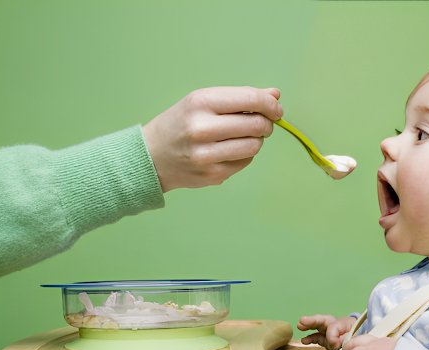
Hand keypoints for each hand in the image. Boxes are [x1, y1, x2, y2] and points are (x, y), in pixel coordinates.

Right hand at [142, 86, 282, 191]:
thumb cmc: (181, 124)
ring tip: (243, 136)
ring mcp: (207, 154)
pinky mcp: (213, 174)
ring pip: (254, 145)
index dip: (271, 105)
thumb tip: (275, 95)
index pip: (251, 100)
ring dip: (256, 140)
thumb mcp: (204, 102)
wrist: (152, 156)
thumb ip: (241, 98)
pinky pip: (245, 162)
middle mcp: (203, 128)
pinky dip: (244, 155)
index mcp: (201, 103)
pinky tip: (229, 150)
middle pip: (257, 125)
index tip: (276, 109)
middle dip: (266, 123)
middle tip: (261, 124)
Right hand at [297, 315, 356, 349]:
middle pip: (323, 320)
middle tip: (303, 321)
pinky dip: (310, 339)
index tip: (335, 344)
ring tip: (300, 325)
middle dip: (313, 320)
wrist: (361, 340)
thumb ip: (345, 339)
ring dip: (308, 325)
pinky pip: (316, 337)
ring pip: (317, 326)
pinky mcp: (325, 339)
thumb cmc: (359, 336)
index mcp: (344, 323)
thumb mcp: (356, 339)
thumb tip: (333, 343)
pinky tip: (303, 341)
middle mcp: (334, 325)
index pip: (335, 327)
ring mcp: (328, 331)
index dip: (333, 335)